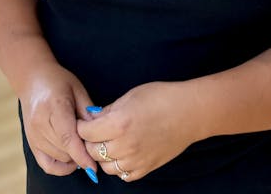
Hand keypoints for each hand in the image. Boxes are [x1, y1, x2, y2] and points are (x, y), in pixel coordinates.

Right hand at [19, 63, 99, 179]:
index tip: (94, 166)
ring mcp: (33, 134)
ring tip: (83, 147)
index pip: (68, 137)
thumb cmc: (58, 81)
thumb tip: (100, 132)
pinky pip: (46, 164)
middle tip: (94, 147)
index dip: (81, 154)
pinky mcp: (30, 142)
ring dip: (72, 159)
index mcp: (54, 106)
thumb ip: (88, 111)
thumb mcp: (77, 89)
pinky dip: (60, 167)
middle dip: (81, 154)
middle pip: (64, 150)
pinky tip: (71, 160)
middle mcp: (40, 123)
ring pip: (57, 158)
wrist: (32, 79)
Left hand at [77, 81, 195, 181]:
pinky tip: (123, 153)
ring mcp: (135, 160)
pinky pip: (123, 175)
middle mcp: (124, 145)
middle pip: (92, 151)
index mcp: (118, 124)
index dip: (81, 126)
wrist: (189, 112)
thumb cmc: (161, 97)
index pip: (85, 132)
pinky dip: (119, 166)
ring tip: (109, 142)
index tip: (82, 122)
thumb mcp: (131, 96)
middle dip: (89, 141)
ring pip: (105, 166)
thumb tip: (92, 118)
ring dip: (102, 156)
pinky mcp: (146, 169)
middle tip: (94, 132)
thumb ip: (108, 110)